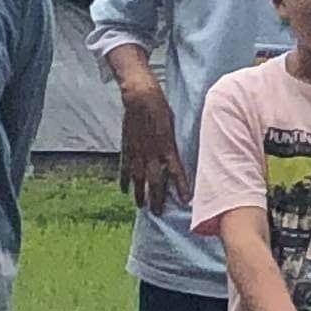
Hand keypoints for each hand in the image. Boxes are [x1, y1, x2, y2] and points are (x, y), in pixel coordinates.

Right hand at [118, 83, 185, 214]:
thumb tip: (177, 157)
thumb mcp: (173, 126)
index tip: (186, 201)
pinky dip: (125, 180)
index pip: (176, 172)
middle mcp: (152, 153)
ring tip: (141, 206)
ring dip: (140, 194)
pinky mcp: (127, 148)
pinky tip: (124, 190)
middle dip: (157, 198)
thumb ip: (173, 144)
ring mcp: (137, 152)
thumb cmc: (162, 109)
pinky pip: (125, 168)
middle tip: (158, 213)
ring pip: (138, 179)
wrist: (141, 97)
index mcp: (167, 147)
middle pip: (155, 181)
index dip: (181, 187)